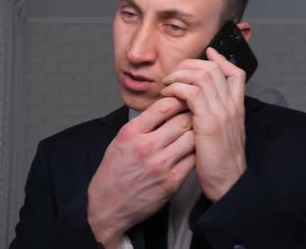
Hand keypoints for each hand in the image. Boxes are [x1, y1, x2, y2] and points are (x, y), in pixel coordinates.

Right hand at [88, 97, 195, 247]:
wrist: (108, 206)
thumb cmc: (113, 173)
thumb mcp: (119, 141)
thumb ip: (141, 125)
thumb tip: (164, 109)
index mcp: (131, 133)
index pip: (163, 106)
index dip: (178, 100)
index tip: (183, 100)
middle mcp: (146, 147)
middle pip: (182, 121)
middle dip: (192, 115)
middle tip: (196, 115)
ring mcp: (160, 165)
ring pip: (192, 139)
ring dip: (197, 134)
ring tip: (197, 133)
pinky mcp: (171, 182)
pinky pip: (193, 160)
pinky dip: (195, 154)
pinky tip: (193, 152)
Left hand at [161, 47, 246, 201]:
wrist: (227, 183)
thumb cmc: (219, 163)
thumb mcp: (222, 135)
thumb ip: (215, 115)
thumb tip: (198, 102)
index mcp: (236, 108)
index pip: (235, 73)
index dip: (221, 59)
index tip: (208, 53)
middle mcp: (231, 106)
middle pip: (215, 68)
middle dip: (191, 64)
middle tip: (175, 72)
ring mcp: (222, 112)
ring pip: (202, 75)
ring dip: (180, 75)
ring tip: (168, 83)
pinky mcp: (208, 122)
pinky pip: (191, 92)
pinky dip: (176, 88)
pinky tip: (168, 95)